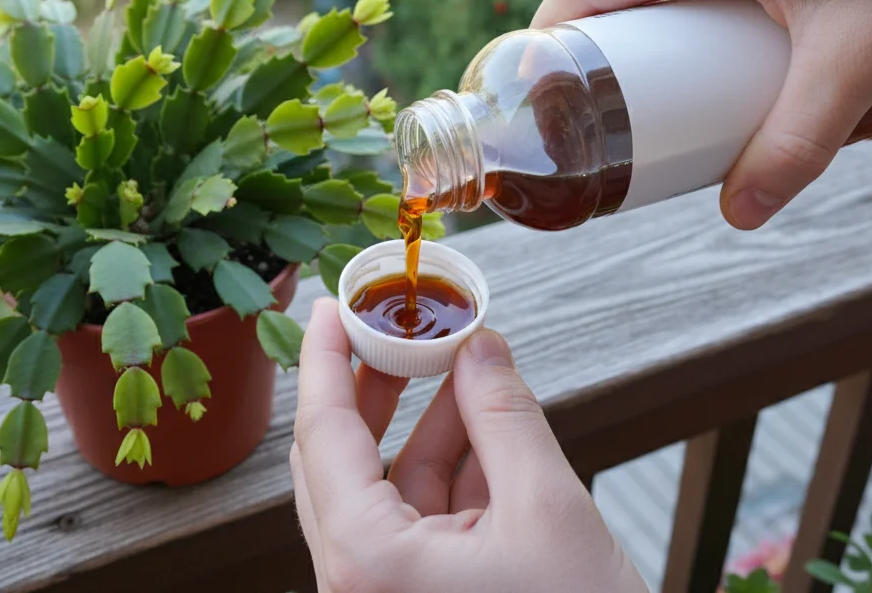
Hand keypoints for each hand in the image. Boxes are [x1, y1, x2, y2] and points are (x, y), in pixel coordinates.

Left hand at [291, 298, 645, 592]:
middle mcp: (359, 586)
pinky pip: (418, 520)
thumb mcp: (548, 508)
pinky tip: (480, 420)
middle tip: (389, 325)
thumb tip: (479, 345)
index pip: (323, 438)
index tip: (328, 306)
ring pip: (383, 490)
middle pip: (340, 462)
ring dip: (421, 425)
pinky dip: (448, 469)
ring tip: (458, 364)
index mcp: (368, 565)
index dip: (326, 361)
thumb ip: (505, 415)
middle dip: (371, 389)